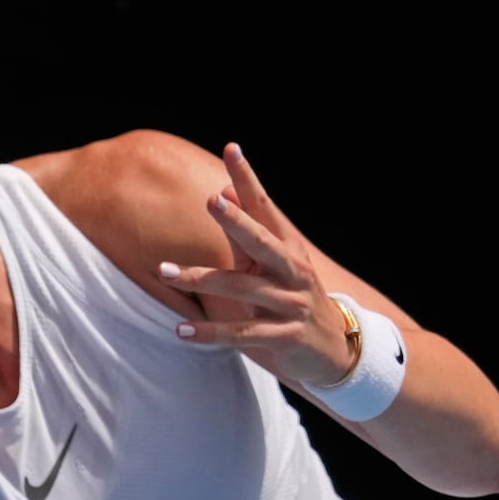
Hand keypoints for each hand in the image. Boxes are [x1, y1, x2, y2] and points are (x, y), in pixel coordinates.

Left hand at [157, 143, 354, 385]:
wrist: (334, 350)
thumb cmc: (292, 297)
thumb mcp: (271, 264)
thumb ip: (245, 232)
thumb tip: (223, 191)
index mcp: (287, 248)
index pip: (266, 207)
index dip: (248, 180)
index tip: (232, 149)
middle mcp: (292, 271)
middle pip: (262, 241)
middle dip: (237, 221)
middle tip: (211, 200)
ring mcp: (291, 304)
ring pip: (243, 288)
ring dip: (201, 279)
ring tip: (164, 271)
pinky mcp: (285, 337)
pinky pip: (242, 333)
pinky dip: (210, 333)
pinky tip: (181, 331)